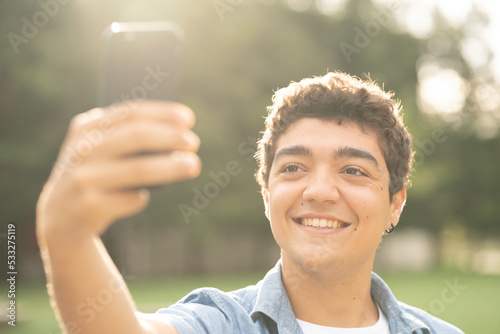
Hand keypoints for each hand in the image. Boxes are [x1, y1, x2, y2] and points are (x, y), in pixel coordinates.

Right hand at [37, 100, 200, 243]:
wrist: (60, 218)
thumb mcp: (100, 151)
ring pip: (138, 169)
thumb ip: (127, 138)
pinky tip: (140, 197)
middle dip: (170, 138)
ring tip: (194, 166)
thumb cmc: (94, 176)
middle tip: (194, 142)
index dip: (162, 114)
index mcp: (85, 128)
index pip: (129, 113)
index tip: (189, 119)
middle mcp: (81, 150)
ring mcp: (83, 178)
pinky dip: (141, 197)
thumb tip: (178, 133)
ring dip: (171, 167)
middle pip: (136, 137)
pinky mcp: (90, 207)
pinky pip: (132, 199)